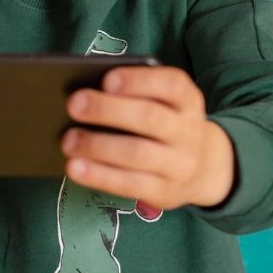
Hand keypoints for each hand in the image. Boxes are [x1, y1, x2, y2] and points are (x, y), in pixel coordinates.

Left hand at [60, 66, 235, 209]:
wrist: (204, 167)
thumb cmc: (163, 124)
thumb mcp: (161, 103)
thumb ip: (132, 94)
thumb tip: (85, 96)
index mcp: (187, 100)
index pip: (172, 84)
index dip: (139, 81)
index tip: (107, 80)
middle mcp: (188, 131)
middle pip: (150, 118)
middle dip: (108, 110)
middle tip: (73, 105)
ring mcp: (180, 165)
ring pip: (137, 153)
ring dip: (97, 146)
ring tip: (67, 140)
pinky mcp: (165, 193)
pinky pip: (129, 184)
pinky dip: (98, 175)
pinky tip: (74, 167)